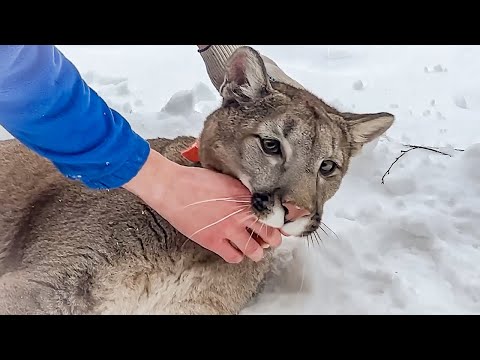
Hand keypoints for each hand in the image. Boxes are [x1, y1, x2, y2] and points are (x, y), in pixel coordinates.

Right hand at [123, 149, 281, 262]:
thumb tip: (254, 199)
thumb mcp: (226, 179)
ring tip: (254, 248)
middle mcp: (240, 213)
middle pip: (270, 235)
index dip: (280, 221)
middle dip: (273, 240)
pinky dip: (237, 256)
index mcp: (245, 196)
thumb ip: (242, 191)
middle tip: (270, 240)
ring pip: (255, 251)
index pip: (273, 213)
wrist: (170, 187)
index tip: (280, 225)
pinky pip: (234, 257)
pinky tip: (234, 250)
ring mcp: (227, 229)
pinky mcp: (213, 241)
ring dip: (257, 251)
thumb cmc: (194, 180)